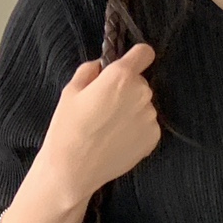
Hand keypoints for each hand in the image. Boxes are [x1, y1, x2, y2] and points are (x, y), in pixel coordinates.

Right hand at [39, 42, 161, 204]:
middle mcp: (141, 94)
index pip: (144, 53)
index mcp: (121, 77)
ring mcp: (150, 118)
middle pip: (140, 82)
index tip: (128, 65)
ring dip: (132, 110)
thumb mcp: (71, 91)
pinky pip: (148, 125)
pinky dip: (137, 128)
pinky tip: (118, 138)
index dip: (136, 57)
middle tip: (106, 105)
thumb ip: (90, 70)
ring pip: (144, 105)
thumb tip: (101, 66)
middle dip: (127, 88)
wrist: (74, 169)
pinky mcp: (153, 138)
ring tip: (110, 126)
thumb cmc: (69, 128)